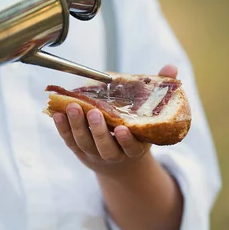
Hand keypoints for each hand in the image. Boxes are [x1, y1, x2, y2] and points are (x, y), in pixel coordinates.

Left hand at [52, 64, 178, 175]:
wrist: (120, 162)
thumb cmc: (137, 130)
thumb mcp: (151, 116)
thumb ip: (160, 91)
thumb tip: (171, 67)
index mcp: (135, 148)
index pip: (132, 148)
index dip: (126, 140)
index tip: (122, 129)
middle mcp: (114, 155)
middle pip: (105, 147)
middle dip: (98, 131)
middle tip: (93, 113)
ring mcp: (94, 154)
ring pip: (84, 143)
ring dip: (76, 126)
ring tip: (72, 107)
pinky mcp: (79, 151)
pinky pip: (69, 140)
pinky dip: (62, 127)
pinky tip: (57, 112)